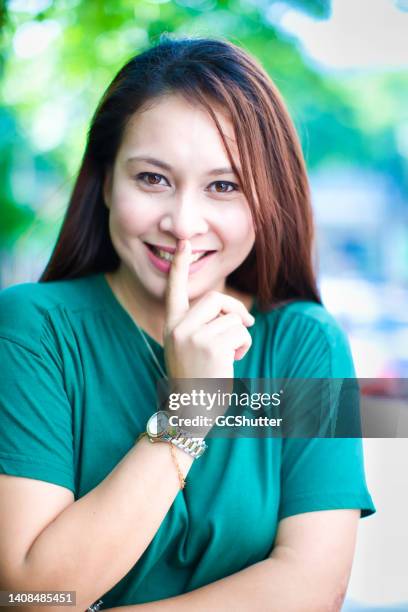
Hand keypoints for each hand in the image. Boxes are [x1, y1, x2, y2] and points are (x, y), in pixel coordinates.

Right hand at [163, 239, 253, 380]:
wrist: (189, 412)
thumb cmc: (195, 380)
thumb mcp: (189, 349)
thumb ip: (202, 327)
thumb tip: (237, 314)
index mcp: (172, 326)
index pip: (174, 290)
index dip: (179, 266)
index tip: (184, 244)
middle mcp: (178, 327)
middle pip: (216, 299)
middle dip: (235, 310)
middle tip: (245, 325)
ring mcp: (193, 336)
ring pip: (232, 318)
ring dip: (240, 335)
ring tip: (229, 355)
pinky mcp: (211, 346)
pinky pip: (240, 332)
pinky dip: (243, 346)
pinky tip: (232, 362)